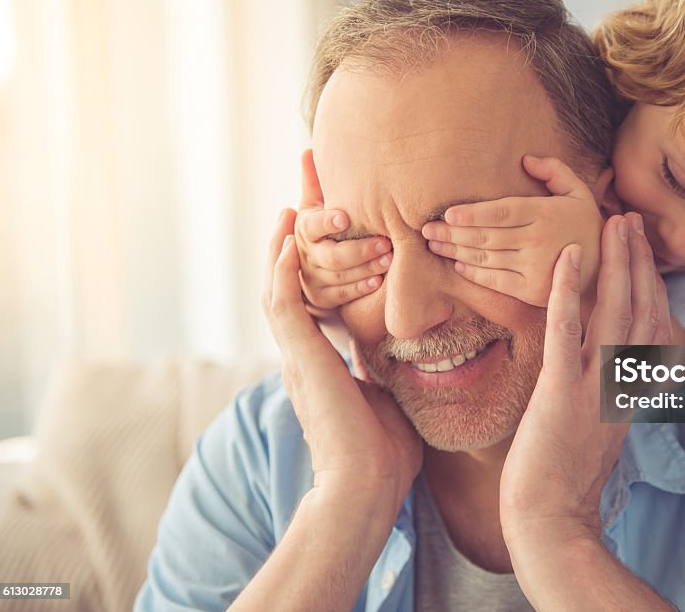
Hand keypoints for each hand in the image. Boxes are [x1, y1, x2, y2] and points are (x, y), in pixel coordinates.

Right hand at [263, 206, 420, 504]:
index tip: (329, 228)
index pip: (315, 298)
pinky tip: (286, 239)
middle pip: (290, 283)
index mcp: (322, 360)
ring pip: (278, 287)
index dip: (315, 263)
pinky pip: (283, 304)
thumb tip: (406, 355)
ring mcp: (298, 356)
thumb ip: (385, 370)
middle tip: (300, 197)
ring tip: (290, 204)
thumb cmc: (385, 453)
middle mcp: (303, 353)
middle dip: (295, 240)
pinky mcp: (301, 359)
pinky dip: (281, 270)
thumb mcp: (388, 395)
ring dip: (284, 245)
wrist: (367, 487)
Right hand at [294, 149, 392, 317]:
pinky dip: (360, 287)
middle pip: (330, 255)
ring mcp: (312, 279)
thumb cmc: (323, 227)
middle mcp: (304, 255)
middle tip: (386, 242)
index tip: (345, 217)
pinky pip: (342, 295)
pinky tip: (379, 281)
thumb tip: (308, 149)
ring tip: (390, 259)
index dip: (328, 221)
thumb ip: (314, 181)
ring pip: (339, 276)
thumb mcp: (315, 206)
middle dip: (359, 250)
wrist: (312, 266)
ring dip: (366, 268)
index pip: (313, 225)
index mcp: (303, 229)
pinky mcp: (323, 298)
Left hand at [420, 155, 602, 306]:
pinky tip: (458, 264)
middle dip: (452, 232)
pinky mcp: (532, 291)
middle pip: (486, 236)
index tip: (448, 213)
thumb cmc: (586, 225)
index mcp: (545, 214)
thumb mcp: (578, 192)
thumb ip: (554, 171)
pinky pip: (496, 281)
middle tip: (426, 228)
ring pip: (486, 258)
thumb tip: (525, 159)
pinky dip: (474, 273)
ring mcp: (534, 268)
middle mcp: (537, 241)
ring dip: (456, 251)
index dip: (473, 213)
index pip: (502, 213)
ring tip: (434, 244)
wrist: (605, 270)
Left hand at [499, 212, 671, 547]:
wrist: (549, 522)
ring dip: (616, 264)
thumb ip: (607, 398)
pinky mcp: (562, 394)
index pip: (649, 330)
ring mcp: (593, 388)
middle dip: (638, 263)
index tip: (642, 255)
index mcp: (627, 394)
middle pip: (640, 312)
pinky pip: (566, 333)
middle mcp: (619, 386)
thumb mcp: (597, 434)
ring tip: (616, 224)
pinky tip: (568, 256)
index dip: (648, 287)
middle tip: (632, 220)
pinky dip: (567, 291)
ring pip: (613, 314)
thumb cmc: (563, 483)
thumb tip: (606, 375)